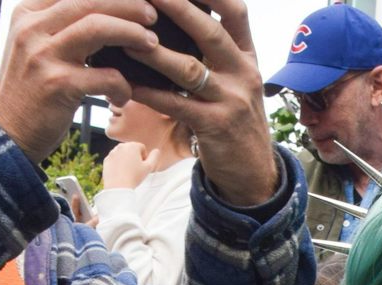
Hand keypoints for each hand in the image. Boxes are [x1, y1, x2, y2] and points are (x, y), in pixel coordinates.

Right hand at [0, 0, 163, 164]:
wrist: (6, 135)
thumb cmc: (30, 91)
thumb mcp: (34, 47)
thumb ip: (58, 25)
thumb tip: (104, 11)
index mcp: (28, 13)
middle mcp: (31, 28)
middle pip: (89, 0)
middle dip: (128, 4)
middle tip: (152, 15)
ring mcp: (42, 55)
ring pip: (97, 28)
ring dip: (132, 33)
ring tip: (151, 43)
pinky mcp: (57, 85)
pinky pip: (105, 76)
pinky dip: (123, 85)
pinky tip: (124, 95)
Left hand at [102, 141, 161, 188]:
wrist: (118, 187)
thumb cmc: (134, 177)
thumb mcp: (149, 167)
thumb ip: (155, 157)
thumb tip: (157, 150)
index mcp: (132, 145)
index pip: (142, 148)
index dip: (144, 158)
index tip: (142, 167)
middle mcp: (121, 146)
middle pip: (131, 150)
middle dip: (134, 158)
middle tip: (135, 170)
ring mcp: (112, 153)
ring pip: (123, 154)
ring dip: (126, 160)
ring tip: (128, 172)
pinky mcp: (106, 160)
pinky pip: (115, 160)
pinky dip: (118, 165)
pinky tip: (121, 173)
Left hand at [120, 0, 278, 206]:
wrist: (254, 172)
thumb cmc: (235, 121)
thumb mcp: (236, 82)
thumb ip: (217, 53)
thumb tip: (183, 20)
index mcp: (248, 57)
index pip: (236, 12)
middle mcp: (243, 74)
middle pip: (210, 32)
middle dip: (178, 8)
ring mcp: (231, 100)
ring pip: (190, 69)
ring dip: (155, 52)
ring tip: (127, 36)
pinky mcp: (215, 127)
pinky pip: (176, 105)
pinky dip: (150, 93)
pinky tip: (127, 84)